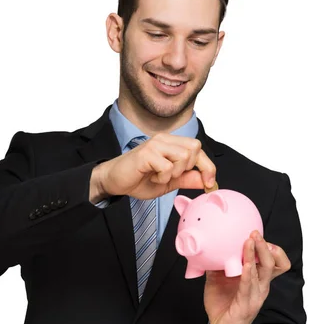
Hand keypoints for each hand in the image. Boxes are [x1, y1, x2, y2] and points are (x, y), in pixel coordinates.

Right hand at [94, 133, 216, 199]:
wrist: (114, 181)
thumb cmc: (138, 179)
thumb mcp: (169, 183)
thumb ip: (187, 179)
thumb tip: (207, 181)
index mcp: (171, 143)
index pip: (198, 148)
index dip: (208, 166)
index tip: (209, 183)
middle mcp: (164, 139)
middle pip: (194, 148)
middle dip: (189, 169)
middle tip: (172, 177)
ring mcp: (155, 144)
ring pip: (183, 156)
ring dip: (174, 174)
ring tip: (160, 176)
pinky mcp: (147, 153)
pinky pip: (167, 167)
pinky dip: (162, 177)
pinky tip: (151, 177)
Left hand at [204, 230, 290, 323]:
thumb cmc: (222, 304)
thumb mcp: (217, 279)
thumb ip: (217, 264)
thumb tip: (209, 247)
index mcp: (257, 279)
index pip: (274, 262)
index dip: (271, 248)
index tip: (259, 235)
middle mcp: (261, 286)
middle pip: (272, 263)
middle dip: (265, 246)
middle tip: (256, 234)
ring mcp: (255, 296)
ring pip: (264, 272)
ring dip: (256, 255)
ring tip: (250, 242)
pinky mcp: (247, 305)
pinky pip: (249, 287)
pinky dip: (248, 274)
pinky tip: (246, 265)